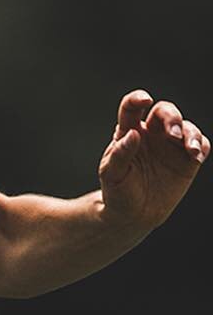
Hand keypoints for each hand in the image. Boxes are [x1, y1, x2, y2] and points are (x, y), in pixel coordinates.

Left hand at [99, 91, 207, 232]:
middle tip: (173, 134)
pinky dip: (202, 146)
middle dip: (172, 117)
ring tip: (191, 150)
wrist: (134, 215)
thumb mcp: (112, 175)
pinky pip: (201, 144)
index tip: (144, 100)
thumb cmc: (118, 192)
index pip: (132, 108)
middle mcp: (152, 133)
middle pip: (165, 111)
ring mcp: (171, 144)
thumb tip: (134, 134)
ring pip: (186, 126)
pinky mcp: (187, 158)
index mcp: (129, 132)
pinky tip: (197, 156)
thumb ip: (120, 154)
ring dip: (191, 134)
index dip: (137, 99)